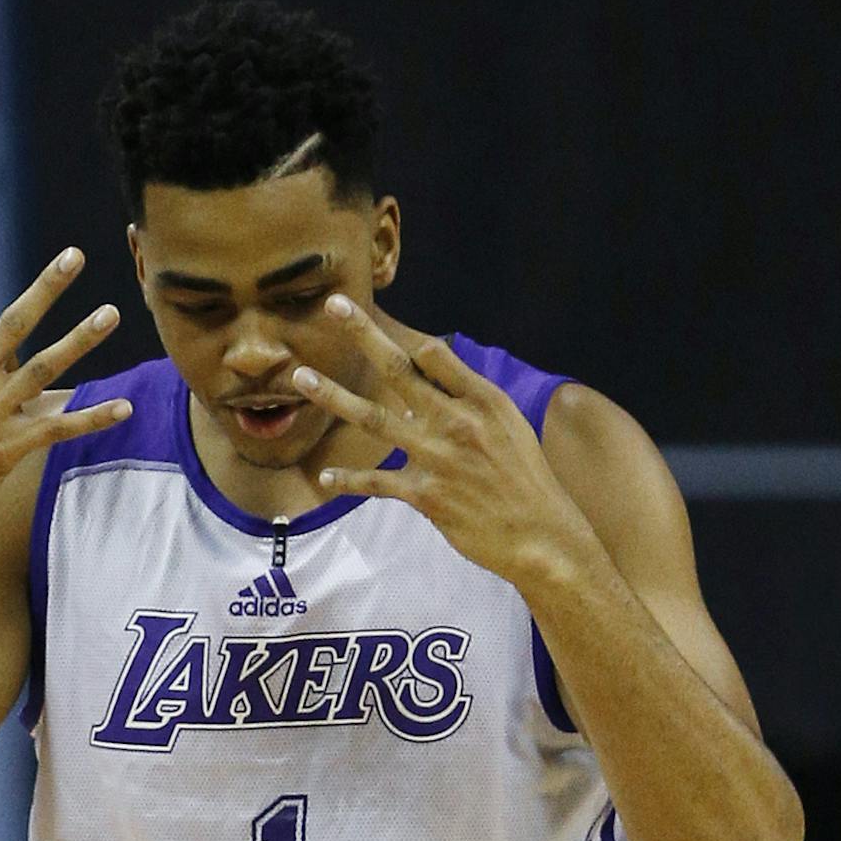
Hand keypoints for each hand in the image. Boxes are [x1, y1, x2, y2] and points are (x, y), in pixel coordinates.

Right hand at [0, 248, 130, 555]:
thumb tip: (19, 364)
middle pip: (13, 324)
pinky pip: (58, 426)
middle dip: (46, 287)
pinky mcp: (5, 450)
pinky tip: (124, 407)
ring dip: (80, 339)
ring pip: (43, 368)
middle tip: (75, 255)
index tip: (13, 369)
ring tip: (111, 313)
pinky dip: (93, 416)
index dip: (14, 347)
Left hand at [290, 297, 595, 586]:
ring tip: (301, 376)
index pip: (433, 354)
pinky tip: (326, 477)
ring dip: (333, 396)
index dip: (401, 338)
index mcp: (481, 399)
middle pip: (398, 370)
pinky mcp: (425, 495)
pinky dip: (349, 480)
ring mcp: (437, 457)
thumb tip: (426, 378)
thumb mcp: (508, 424)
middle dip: (363, 335)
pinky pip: (376, 482)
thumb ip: (468, 398)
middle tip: (334, 306)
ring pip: (374, 418)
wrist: (539, 533)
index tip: (371, 317)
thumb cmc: (524, 478)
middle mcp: (456, 421)